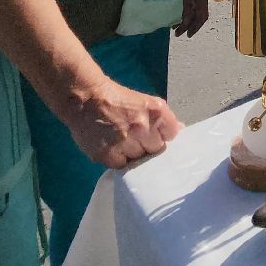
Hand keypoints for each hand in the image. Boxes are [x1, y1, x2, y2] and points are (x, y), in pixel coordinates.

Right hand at [61, 79, 182, 168]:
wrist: (85, 99)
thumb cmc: (117, 99)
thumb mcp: (145, 102)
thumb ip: (163, 118)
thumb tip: (180, 130)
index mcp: (155, 111)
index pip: (172, 134)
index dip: (163, 135)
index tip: (156, 134)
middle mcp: (142, 126)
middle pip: (156, 149)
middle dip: (148, 145)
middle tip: (137, 139)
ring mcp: (125, 142)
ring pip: (140, 160)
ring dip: (134, 154)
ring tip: (123, 143)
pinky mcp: (108, 155)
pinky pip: (122, 166)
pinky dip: (119, 160)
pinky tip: (113, 149)